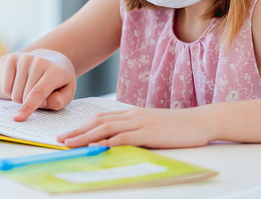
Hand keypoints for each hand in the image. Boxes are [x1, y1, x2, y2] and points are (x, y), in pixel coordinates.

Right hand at [2, 49, 76, 121]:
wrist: (53, 60)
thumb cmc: (60, 81)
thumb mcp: (67, 93)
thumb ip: (58, 101)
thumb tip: (41, 102)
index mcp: (55, 70)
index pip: (38, 92)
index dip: (28, 106)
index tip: (18, 118)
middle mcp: (38, 61)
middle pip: (24, 95)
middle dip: (29, 103)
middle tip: (40, 95)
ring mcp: (24, 58)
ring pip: (14, 93)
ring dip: (21, 98)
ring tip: (32, 88)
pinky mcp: (13, 59)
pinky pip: (6, 87)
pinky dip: (12, 92)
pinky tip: (22, 84)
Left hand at [56, 107, 211, 148]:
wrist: (200, 121)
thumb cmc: (177, 127)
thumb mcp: (152, 127)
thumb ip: (135, 132)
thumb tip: (117, 143)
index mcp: (132, 113)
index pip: (101, 117)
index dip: (82, 125)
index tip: (68, 133)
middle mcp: (133, 115)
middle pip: (98, 121)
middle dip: (77, 131)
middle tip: (60, 140)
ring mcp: (140, 122)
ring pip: (106, 128)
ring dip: (86, 136)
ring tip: (71, 144)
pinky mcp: (149, 132)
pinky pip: (124, 137)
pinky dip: (108, 142)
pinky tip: (97, 147)